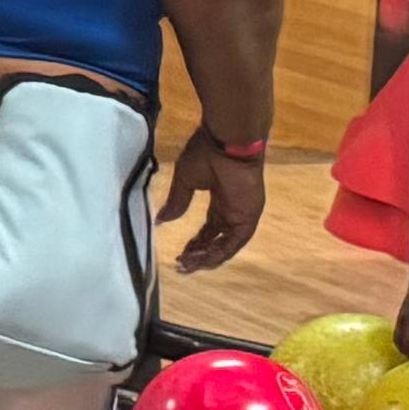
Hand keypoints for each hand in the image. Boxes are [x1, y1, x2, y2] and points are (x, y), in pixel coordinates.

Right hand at [164, 131, 265, 270]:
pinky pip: (234, 242)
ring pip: (225, 245)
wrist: (227, 143)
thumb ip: (176, 202)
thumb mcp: (185, 181)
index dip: (195, 243)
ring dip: (207, 258)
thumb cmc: (207, 154)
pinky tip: (202, 261)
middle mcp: (232, 210)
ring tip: (188, 266)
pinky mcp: (248, 217)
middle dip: (199, 255)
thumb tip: (160, 220)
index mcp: (220, 199)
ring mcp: (242, 214)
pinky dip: (219, 253)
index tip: (180, 254)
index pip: (209, 229)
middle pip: (216, 240)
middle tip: (182, 265)